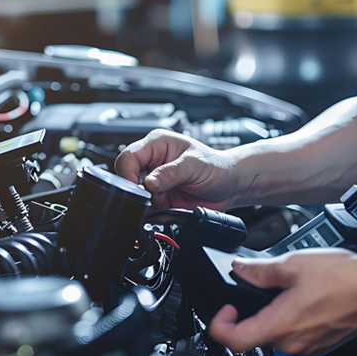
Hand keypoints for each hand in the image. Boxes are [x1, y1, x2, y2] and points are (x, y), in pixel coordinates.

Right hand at [115, 130, 242, 209]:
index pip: (129, 156)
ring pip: (134, 194)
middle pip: (126, 175)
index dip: (128, 173)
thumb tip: (149, 183)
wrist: (230, 186)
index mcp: (157, 143)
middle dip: (136, 190)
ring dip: (145, 202)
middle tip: (151, 198)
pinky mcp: (158, 198)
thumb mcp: (194, 165)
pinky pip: (146, 207)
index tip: (137, 189)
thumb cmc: (217, 167)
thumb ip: (170, 173)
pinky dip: (153, 212)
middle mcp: (152, 161)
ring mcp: (154, 181)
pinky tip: (166, 208)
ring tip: (164, 202)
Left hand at [207, 249, 356, 355]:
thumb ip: (259, 271)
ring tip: (287, 292)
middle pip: (254, 337)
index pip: (232, 341)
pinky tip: (304, 301)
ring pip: (275, 337)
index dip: (219, 325)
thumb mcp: (293, 264)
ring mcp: (309, 349)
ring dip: (272, 317)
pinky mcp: (321, 347)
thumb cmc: (348, 279)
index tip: (224, 309)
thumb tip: (239, 270)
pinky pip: (295, 338)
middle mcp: (294, 345)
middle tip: (257, 290)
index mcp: (281, 327)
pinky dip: (291, 322)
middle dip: (250, 314)